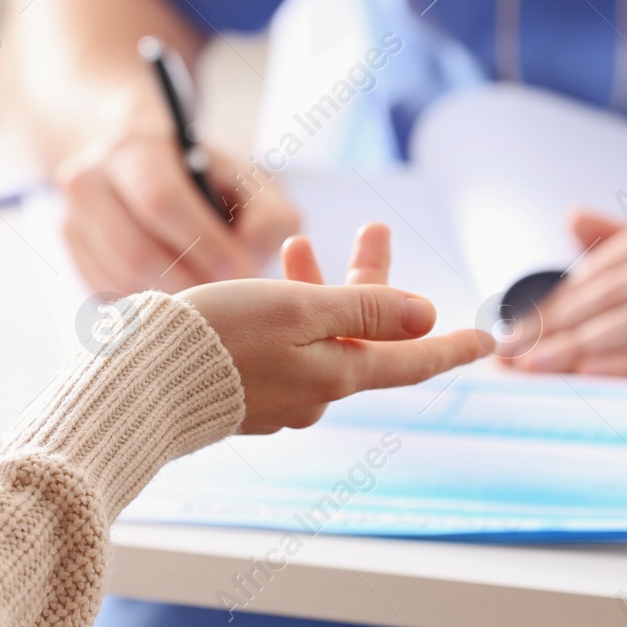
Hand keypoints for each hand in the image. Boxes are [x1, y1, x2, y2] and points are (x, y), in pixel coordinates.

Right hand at [56, 132, 298, 293]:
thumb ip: (268, 218)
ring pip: (119, 281)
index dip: (203, 243)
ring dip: (172, 300)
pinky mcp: (70, 258)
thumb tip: (246, 264)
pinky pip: (108, 298)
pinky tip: (179, 299)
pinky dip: (149, 309)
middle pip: (134, 251)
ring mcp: (71, 221)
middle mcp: (89, 179)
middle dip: (189, 282)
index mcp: (135, 146)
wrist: (143, 169)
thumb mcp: (249, 181)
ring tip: (210, 302)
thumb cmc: (208, 181)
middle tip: (230, 301)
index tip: (241, 272)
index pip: (161, 200)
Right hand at [182, 223, 488, 432]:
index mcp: (337, 376)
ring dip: (319, 287)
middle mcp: (315, 394)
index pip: (412, 361)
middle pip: (363, 334)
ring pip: (318, 336)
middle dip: (371, 280)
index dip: (452, 346)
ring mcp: (278, 398)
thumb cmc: (218, 338)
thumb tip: (427, 316)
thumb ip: (365, 311)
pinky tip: (263, 290)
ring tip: (297, 243)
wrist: (138, 383)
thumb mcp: (300, 309)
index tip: (489, 338)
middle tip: (374, 228)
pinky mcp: (244, 396)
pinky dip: (286, 313)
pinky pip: (284, 349)